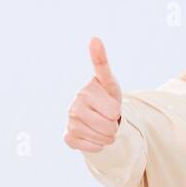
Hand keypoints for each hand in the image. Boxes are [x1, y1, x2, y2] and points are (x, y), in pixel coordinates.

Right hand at [63, 37, 122, 152]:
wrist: (97, 116)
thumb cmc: (106, 97)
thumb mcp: (109, 81)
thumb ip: (102, 62)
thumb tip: (94, 38)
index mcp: (85, 91)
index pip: (114, 112)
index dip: (117, 111)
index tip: (111, 105)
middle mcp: (74, 106)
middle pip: (108, 127)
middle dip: (113, 125)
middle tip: (107, 118)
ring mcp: (70, 122)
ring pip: (102, 139)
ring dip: (107, 136)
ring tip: (102, 126)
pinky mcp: (68, 137)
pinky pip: (91, 148)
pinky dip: (98, 145)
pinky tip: (93, 135)